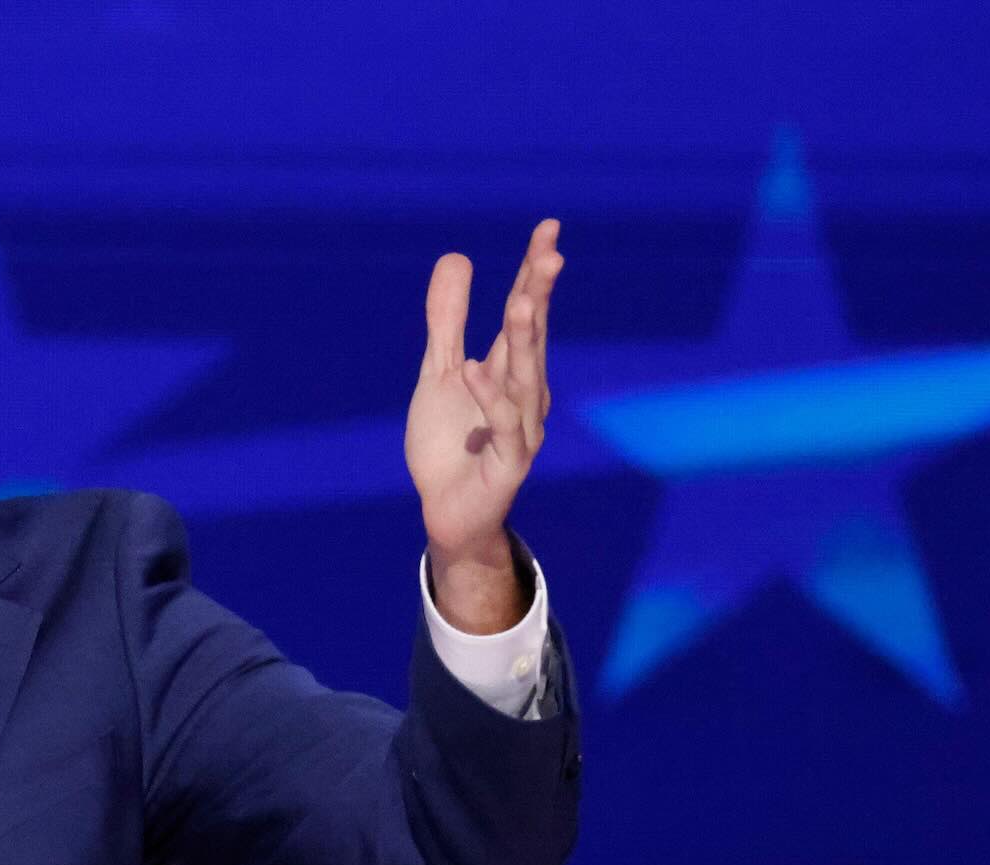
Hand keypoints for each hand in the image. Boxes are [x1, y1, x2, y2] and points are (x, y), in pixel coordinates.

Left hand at [405, 219, 561, 630]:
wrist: (447, 511)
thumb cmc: (451, 442)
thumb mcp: (439, 372)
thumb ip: (447, 321)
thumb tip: (456, 256)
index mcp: (510, 368)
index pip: (526, 312)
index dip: (534, 271)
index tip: (548, 228)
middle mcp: (525, 393)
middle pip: (532, 336)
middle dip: (540, 296)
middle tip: (550, 254)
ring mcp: (522, 428)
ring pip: (525, 377)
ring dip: (524, 340)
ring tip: (519, 302)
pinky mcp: (509, 462)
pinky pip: (503, 426)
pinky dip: (489, 398)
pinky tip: (474, 369)